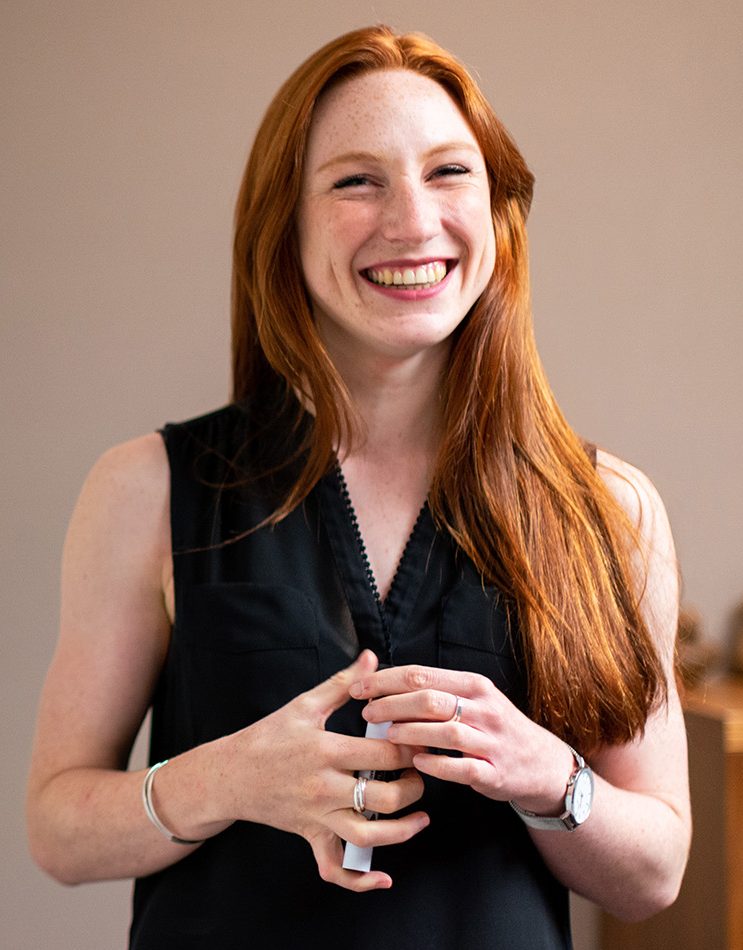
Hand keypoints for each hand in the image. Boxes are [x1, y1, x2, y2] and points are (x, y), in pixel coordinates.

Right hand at [218, 650, 427, 890]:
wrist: (229, 775)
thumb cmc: (268, 736)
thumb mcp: (304, 705)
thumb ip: (343, 683)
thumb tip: (371, 657)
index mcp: (326, 750)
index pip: (383, 754)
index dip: (411, 748)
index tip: (423, 739)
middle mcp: (324, 787)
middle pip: (385, 798)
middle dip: (414, 787)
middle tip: (424, 773)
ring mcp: (317, 817)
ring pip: (368, 836)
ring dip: (403, 832)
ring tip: (421, 817)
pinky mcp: (310, 837)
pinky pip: (335, 869)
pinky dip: (360, 881)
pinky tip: (384, 878)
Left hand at [350, 664, 574, 815]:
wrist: (541, 763)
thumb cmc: (495, 728)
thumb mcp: (474, 699)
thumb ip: (437, 692)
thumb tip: (387, 686)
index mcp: (473, 685)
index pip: (422, 674)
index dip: (386, 680)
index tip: (359, 687)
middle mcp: (483, 708)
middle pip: (429, 699)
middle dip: (392, 703)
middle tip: (367, 711)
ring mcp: (491, 741)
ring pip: (445, 730)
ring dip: (411, 732)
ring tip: (387, 735)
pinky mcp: (494, 772)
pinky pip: (462, 767)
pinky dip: (437, 764)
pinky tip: (417, 762)